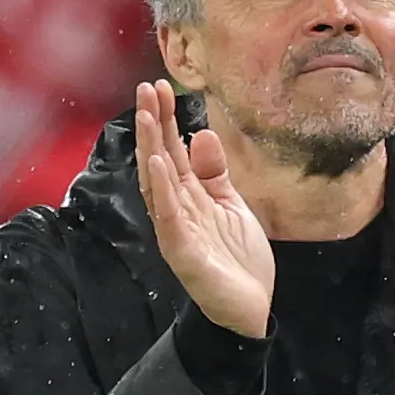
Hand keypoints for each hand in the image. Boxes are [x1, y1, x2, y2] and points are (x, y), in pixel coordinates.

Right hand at [133, 79, 270, 339]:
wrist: (250, 309)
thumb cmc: (237, 260)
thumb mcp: (231, 205)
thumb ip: (215, 173)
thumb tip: (201, 133)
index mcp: (188, 197)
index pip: (172, 150)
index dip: (165, 119)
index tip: (161, 85)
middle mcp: (176, 210)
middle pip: (160, 159)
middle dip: (152, 123)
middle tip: (146, 87)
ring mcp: (177, 231)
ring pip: (158, 184)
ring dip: (150, 148)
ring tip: (144, 115)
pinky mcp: (184, 253)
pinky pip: (169, 218)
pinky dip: (162, 190)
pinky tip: (158, 164)